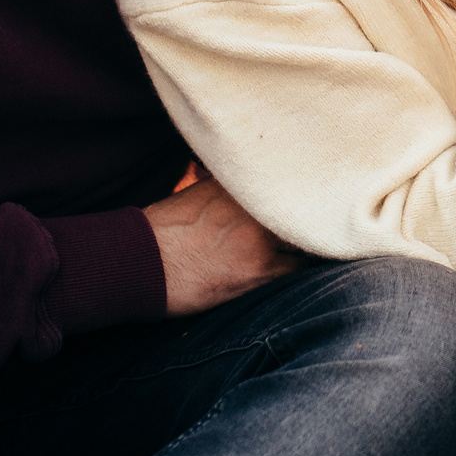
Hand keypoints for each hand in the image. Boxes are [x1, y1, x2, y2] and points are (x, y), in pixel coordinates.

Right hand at [144, 170, 302, 316]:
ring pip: (307, 239)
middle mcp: (252, 204)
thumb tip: (250, 190)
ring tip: (306, 253)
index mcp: (238, 182)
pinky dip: (299, 270)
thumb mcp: (196, 194)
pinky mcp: (258, 268)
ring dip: (306, 246)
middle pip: (305, 208)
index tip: (311, 203)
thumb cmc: (162, 232)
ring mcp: (258, 235)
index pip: (289, 183)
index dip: (303, 196)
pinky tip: (292, 272)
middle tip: (318, 229)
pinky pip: (298, 269)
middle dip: (310, 219)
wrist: (137, 263)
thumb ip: (230, 190)